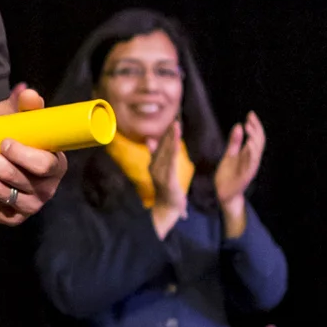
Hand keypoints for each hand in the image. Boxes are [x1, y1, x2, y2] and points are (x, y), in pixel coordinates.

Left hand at [0, 84, 66, 224]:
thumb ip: (23, 107)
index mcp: (56, 164)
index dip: (23, 155)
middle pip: (15, 177)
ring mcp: (30, 206)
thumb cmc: (9, 139)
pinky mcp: (12, 218)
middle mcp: (47, 188)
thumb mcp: (17, 122)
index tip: (4, 141)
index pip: (45, 165)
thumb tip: (26, 92)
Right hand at [149, 117, 188, 236]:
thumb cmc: (165, 190)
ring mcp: (160, 173)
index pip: (160, 145)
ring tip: (177, 125)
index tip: (172, 120)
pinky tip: (177, 142)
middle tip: (176, 117)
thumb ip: (154, 155)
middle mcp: (155, 167)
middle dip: (170, 132)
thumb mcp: (160, 171)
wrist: (165, 209)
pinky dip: (174, 151)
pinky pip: (171, 162)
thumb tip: (149, 140)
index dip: (166, 133)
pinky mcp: (168, 180)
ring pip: (167, 152)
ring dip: (172, 138)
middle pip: (163, 146)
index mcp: (154, 164)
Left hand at [215, 111, 264, 236]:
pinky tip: (247, 145)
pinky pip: (250, 164)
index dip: (255, 125)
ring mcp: (250, 168)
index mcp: (249, 154)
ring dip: (254, 139)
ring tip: (249, 128)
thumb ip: (234, 142)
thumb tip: (239, 125)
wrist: (223, 193)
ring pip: (256, 152)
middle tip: (250, 119)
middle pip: (259, 142)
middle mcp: (252, 160)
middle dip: (256, 129)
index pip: (256, 137)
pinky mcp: (245, 176)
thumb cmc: (228, 174)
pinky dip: (250, 154)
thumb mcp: (230, 155)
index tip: (250, 114)